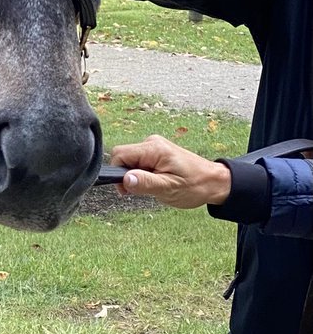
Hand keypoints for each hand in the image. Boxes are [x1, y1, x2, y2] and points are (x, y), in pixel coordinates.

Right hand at [110, 134, 231, 207]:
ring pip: (131, 160)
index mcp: (154, 149)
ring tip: (155, 185)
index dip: (119, 173)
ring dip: (137, 175)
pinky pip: (140, 161)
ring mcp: (155, 146)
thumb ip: (145, 183)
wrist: (214, 182)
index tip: (127, 189)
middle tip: (143, 190)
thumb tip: (125, 179)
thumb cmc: (195, 186)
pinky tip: (157, 181)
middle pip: (124, 156)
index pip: (120, 154)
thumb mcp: (168, 189)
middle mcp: (152, 142)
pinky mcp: (157, 152)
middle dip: (128, 175)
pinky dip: (143, 173)